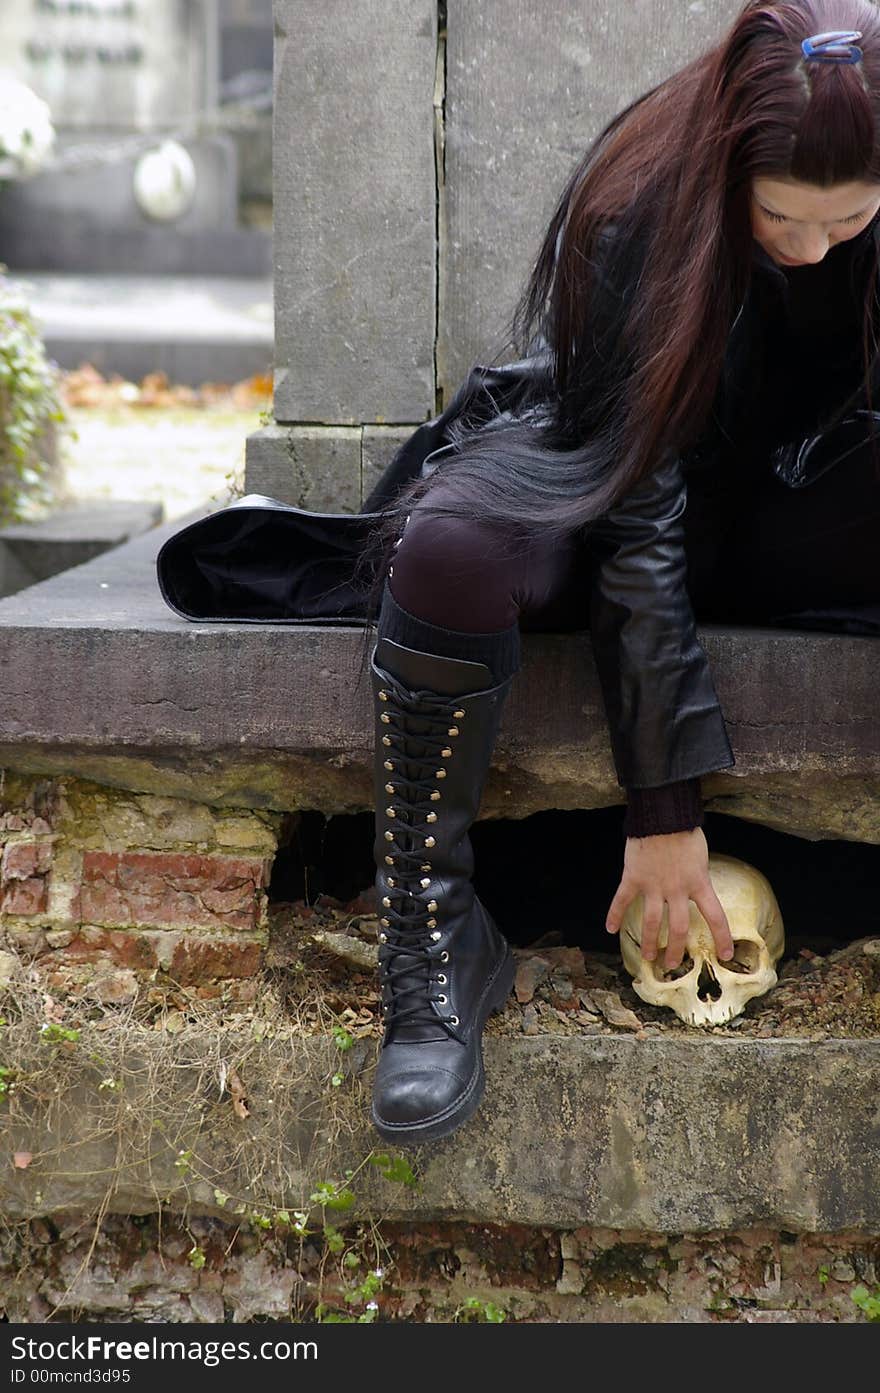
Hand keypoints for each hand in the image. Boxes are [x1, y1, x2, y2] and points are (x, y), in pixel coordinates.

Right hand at [605, 827, 733, 970]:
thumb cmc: (684, 829)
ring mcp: (653, 885)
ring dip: (648, 942)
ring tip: (648, 958)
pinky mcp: (633, 877)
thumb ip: (697, 873)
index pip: (715, 917)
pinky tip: (610, 929)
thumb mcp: (700, 855)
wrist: (662, 815)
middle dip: (675, 950)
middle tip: (673, 965)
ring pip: (650, 922)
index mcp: (699, 882)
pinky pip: (622, 900)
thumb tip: (696, 884)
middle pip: (678, 928)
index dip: (722, 938)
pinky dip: (614, 914)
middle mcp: (677, 889)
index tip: (725, 955)